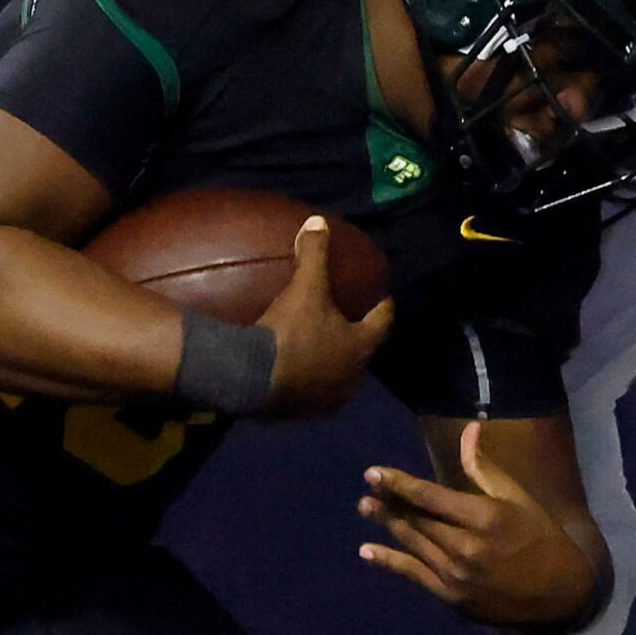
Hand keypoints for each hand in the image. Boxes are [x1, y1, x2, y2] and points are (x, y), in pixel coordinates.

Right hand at [253, 218, 391, 417]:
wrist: (253, 379)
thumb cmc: (290, 332)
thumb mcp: (305, 287)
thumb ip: (314, 254)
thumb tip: (319, 220)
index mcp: (360, 345)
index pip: (383, 322)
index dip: (383, 307)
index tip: (382, 298)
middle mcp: (352, 376)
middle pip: (363, 352)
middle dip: (357, 338)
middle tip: (347, 322)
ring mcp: (328, 399)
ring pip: (340, 378)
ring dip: (334, 364)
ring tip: (321, 349)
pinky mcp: (303, 413)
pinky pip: (313, 395)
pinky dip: (310, 383)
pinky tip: (295, 373)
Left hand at [359, 420, 600, 624]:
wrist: (560, 592)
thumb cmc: (540, 536)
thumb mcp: (517, 498)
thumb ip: (484, 467)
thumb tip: (469, 428)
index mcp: (486, 518)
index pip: (431, 497)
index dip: (398, 484)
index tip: (372, 473)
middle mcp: (467, 547)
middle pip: (418, 519)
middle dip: (391, 502)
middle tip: (369, 489)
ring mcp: (457, 575)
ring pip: (413, 544)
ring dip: (387, 524)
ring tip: (365, 507)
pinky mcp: (452, 596)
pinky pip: (414, 575)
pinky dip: (389, 561)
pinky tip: (367, 550)